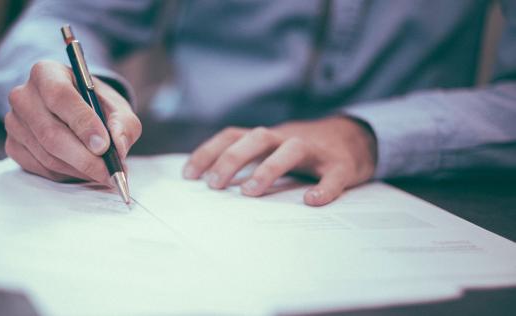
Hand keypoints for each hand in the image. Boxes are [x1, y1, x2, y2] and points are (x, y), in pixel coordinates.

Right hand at [4, 60, 140, 182]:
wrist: (75, 111)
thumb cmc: (95, 105)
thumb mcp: (117, 107)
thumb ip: (123, 124)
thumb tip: (118, 147)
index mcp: (46, 73)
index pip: (60, 96)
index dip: (83, 123)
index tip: (104, 146)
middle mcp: (23, 95)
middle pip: (51, 133)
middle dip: (85, 158)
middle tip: (110, 172)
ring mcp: (14, 122)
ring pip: (47, 155)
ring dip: (79, 169)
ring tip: (104, 172)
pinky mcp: (13, 146)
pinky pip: (41, 168)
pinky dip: (67, 175)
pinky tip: (84, 170)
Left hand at [183, 116, 376, 205]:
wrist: (355, 138)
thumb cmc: (303, 151)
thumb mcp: (272, 150)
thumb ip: (247, 160)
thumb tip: (209, 183)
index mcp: (267, 137)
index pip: (232, 136)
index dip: (209, 152)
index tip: (189, 175)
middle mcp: (287, 138)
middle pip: (257, 138)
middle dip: (232, 159)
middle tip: (214, 185)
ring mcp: (315, 150)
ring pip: (291, 150)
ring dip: (268, 168)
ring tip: (250, 192)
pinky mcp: (341, 165)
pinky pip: (333, 175)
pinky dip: (324, 188)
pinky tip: (312, 201)